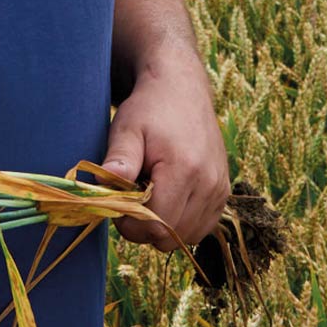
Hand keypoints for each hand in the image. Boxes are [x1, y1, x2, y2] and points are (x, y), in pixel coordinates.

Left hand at [99, 60, 229, 251]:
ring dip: (164, 225)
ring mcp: (220, 189)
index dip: (131, 224)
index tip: (117, 205)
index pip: (157, 224)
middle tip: (131, 199)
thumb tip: (102, 185)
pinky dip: (182, 222)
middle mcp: (209, 183)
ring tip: (150, 193)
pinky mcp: (223, 192)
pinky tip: (168, 197)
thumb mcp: (127, 128)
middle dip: (145, 227)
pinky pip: (202, 227)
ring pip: (187, 236)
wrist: (181, 90)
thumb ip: (120, 159)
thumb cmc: (148, 109)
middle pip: (172, 236)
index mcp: (185, 169)